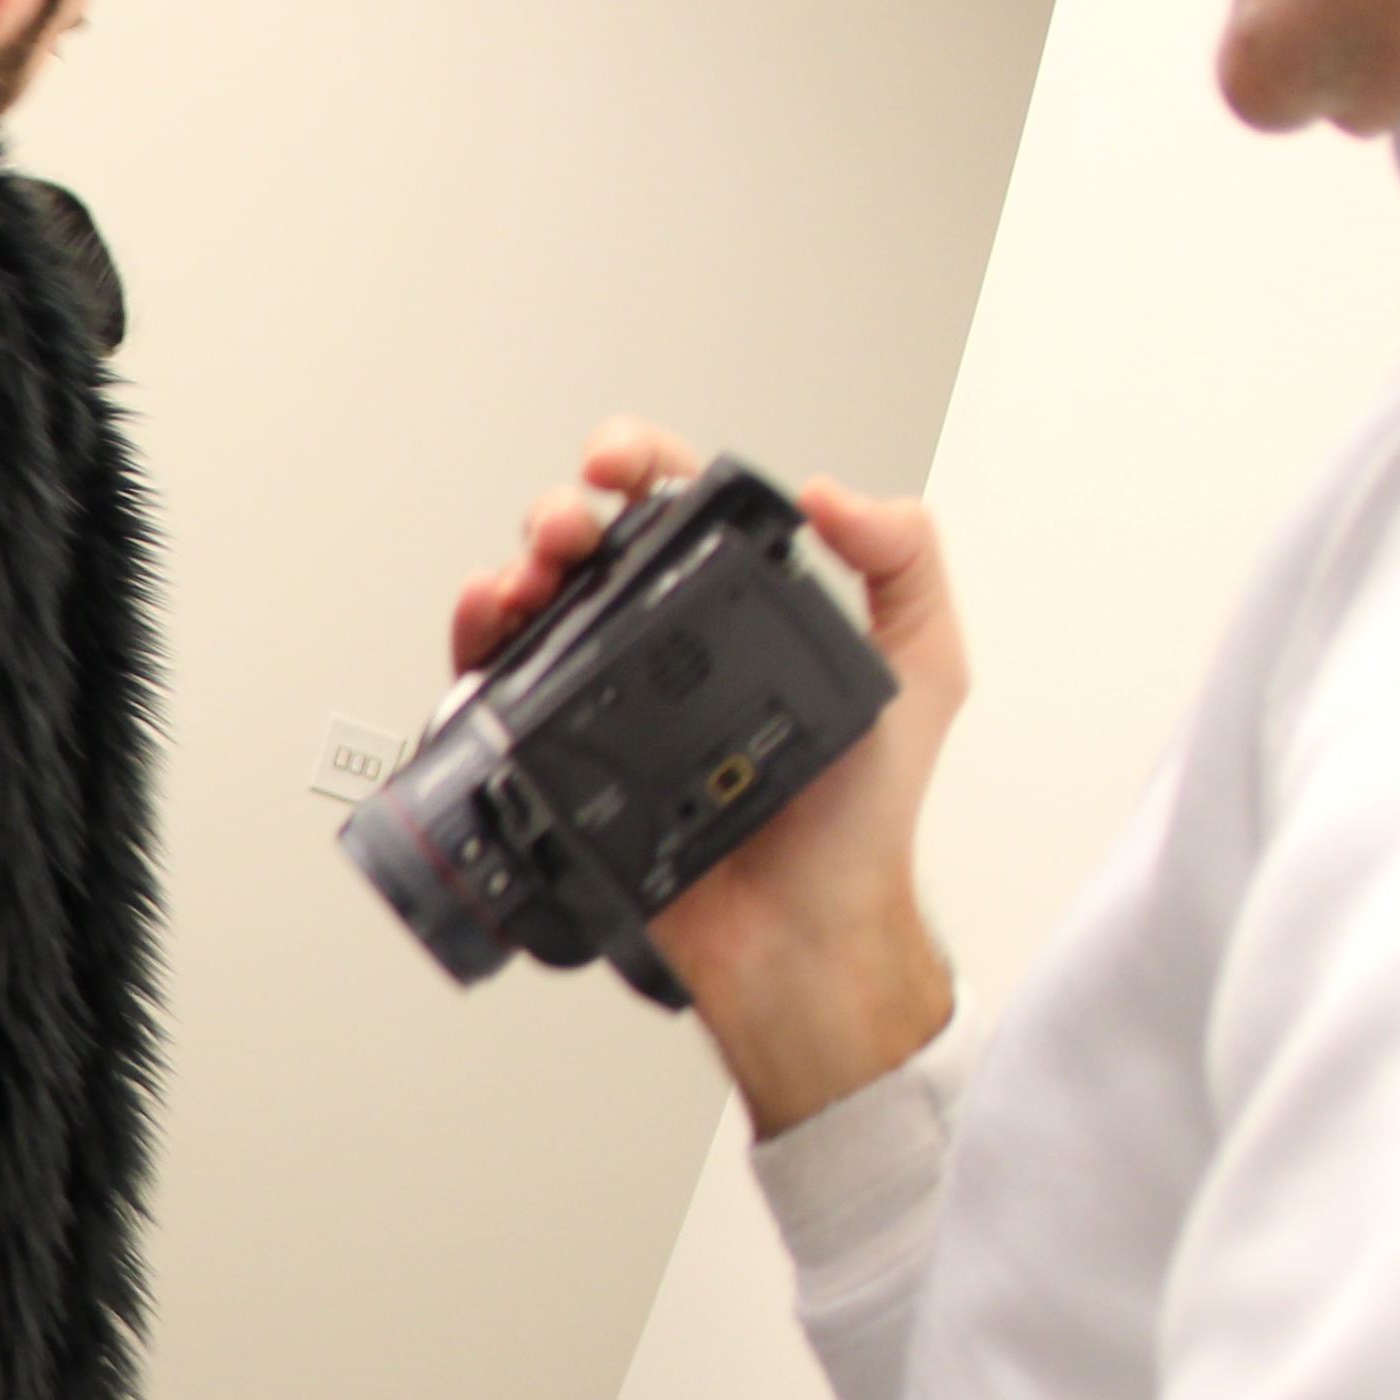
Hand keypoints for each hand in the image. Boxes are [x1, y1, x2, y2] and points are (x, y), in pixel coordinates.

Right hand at [456, 419, 966, 1134]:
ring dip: (513, 567)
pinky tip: (489, 621)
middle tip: (568, 530)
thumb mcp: (922, 674)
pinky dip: (477, 641)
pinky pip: (499, 685)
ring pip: (535, 602)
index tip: (620, 464)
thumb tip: (835, 492)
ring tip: (522, 577)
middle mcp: (667, 644)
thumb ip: (907, 565)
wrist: (796, 935)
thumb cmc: (858, 825)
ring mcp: (606, 698)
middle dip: (562, 513)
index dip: (640, 463)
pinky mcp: (557, 756)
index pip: (680, 506)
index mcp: (741, 609)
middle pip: (590, 544)